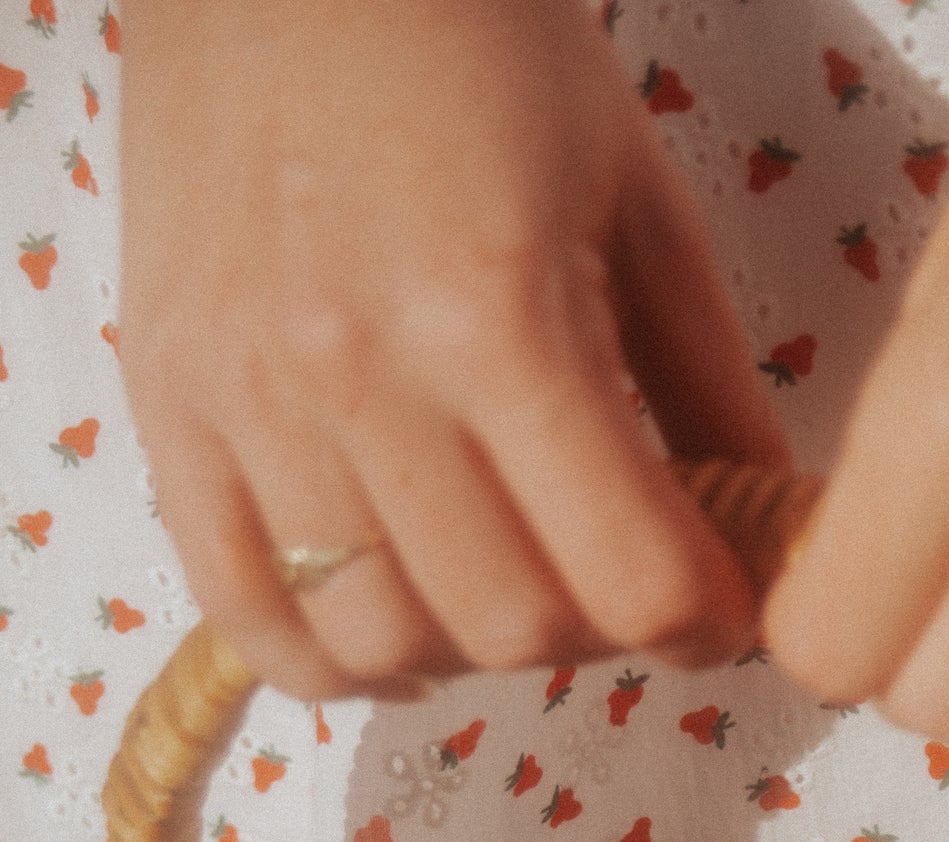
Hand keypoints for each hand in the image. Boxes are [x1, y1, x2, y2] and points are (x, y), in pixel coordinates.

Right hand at [120, 0, 788, 700]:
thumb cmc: (477, 49)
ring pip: (379, 639)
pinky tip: (395, 640)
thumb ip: (710, 382)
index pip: (629, 577)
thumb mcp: (637, 197)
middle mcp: (364, 375)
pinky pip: (245, 612)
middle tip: (611, 586)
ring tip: (505, 596)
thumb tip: (767, 527)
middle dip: (594, 636)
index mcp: (501, 314)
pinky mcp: (171, 406)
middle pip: (511, 629)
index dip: (701, 624)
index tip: (717, 610)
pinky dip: (328, 664)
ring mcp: (252, 400)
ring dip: (469, 653)